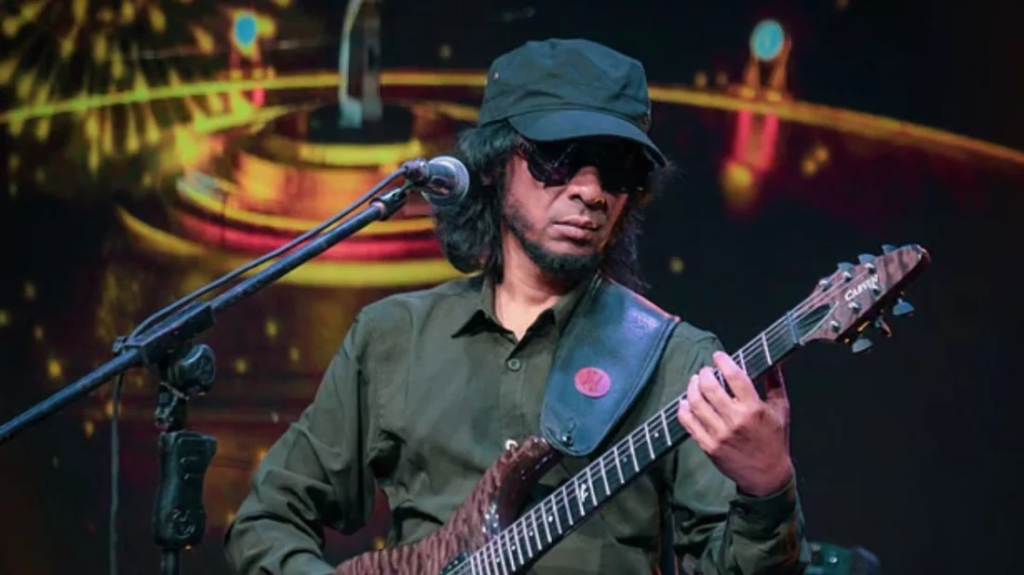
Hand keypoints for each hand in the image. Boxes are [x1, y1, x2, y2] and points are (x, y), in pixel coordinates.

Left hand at [676, 351, 792, 496]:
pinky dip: (683, 409)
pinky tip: (685, 402)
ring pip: (696, 403)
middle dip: (704, 374)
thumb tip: (774, 361)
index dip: (723, 362)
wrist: (767, 475)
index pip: (735, 377)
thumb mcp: (781, 410)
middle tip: (705, 371)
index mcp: (754, 409)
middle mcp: (735, 420)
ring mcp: (719, 434)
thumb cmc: (774, 440)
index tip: (718, 356)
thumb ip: (775, 383)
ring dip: (692, 388)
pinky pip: (688, 423)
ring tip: (695, 382)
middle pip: (710, 388)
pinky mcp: (708, 446)